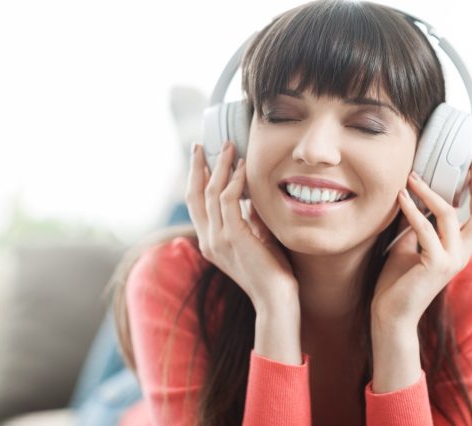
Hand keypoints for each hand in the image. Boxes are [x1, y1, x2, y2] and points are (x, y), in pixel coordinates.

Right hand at [185, 142, 298, 312]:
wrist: (276, 299)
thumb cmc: (272, 271)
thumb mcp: (257, 238)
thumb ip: (250, 218)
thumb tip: (252, 196)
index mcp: (210, 242)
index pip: (196, 204)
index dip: (196, 180)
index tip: (204, 158)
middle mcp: (208, 240)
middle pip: (194, 195)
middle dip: (198, 167)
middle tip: (201, 145)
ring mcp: (218, 239)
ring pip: (210, 192)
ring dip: (220, 166)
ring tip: (229, 146)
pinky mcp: (233, 237)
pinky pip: (228, 200)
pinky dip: (235, 180)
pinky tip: (244, 167)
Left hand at [371, 156, 471, 327]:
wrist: (391, 314)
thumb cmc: (398, 282)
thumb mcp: (411, 246)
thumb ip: (418, 226)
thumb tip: (414, 198)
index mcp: (461, 249)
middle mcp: (463, 253)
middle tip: (470, 162)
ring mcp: (452, 260)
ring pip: (449, 215)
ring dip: (428, 192)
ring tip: (411, 178)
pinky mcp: (435, 265)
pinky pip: (425, 229)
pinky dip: (412, 211)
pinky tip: (401, 198)